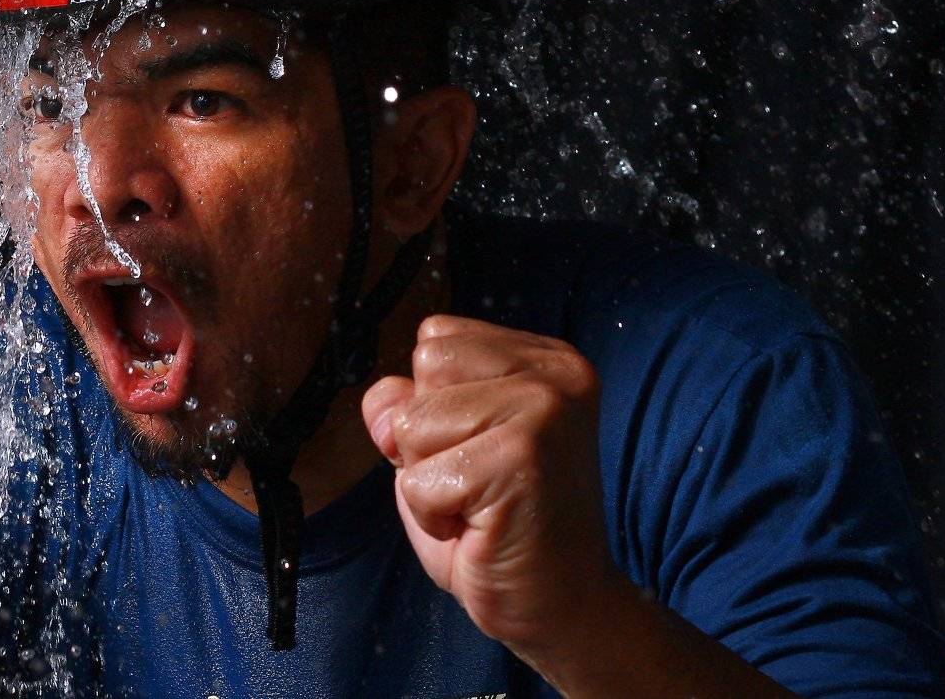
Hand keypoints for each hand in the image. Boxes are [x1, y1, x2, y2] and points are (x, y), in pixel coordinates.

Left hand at [362, 314, 621, 649]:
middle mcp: (553, 373)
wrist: (561, 606)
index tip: (478, 449)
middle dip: (427, 434)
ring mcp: (543, 410)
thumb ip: (406, 403)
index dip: (432, 401)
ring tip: (478, 503)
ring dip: (427, 477)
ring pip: (413, 421)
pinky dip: (432, 515)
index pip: (437, 337)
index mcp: (543, 358)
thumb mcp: (439, 448)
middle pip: (424, 366)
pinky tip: (479, 529)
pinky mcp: (521, 459)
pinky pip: (417, 479)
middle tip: (478, 480)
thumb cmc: (497, 526)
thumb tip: (382, 403)